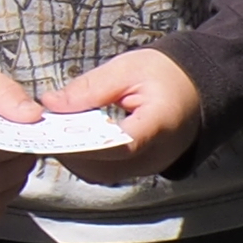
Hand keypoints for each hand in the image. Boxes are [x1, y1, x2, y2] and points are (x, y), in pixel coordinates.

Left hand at [39, 46, 203, 184]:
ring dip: (74, 156)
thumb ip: (89, 88)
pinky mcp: (143, 168)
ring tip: (56, 131)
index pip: (120, 146)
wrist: (199, 88)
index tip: (52, 130)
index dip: (83, 143)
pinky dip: (86, 158)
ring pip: (101, 174)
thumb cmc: (167, 75)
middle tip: (43, 129)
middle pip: (104, 167)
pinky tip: (73, 137)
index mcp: (160, 125)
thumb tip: (50, 104)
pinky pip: (108, 171)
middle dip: (69, 150)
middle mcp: (158, 154)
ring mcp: (151, 166)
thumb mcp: (127, 69)